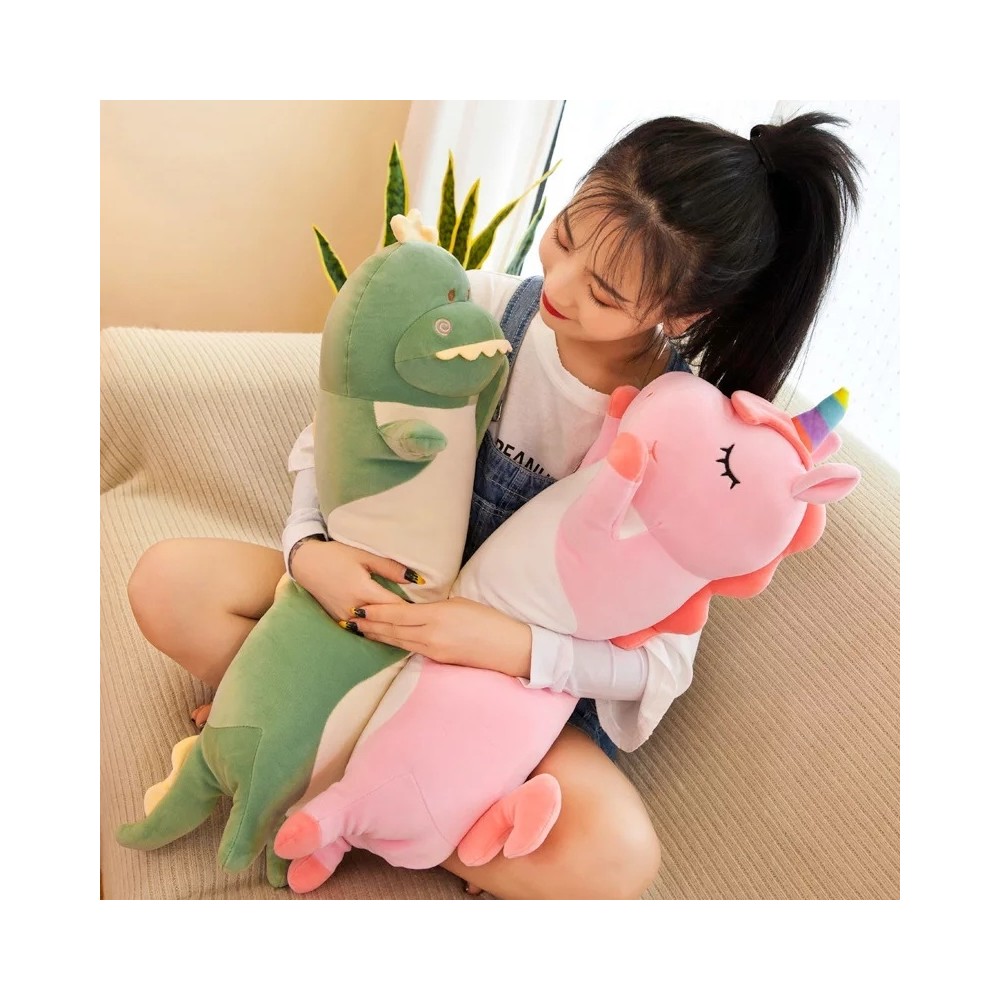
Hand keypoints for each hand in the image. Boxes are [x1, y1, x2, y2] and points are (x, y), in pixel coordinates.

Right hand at [291, 538, 412, 623]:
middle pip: (384, 620)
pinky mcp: (338, 620)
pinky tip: (387, 630)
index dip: (410, 609)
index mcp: (363, 590)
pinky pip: (360, 628)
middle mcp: (354, 608)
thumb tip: (415, 579)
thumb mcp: (365, 556)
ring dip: (389, 628)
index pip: (394, 606)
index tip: (426, 612)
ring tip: (409, 630)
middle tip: (423, 625)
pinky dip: (374, 628)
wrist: (306, 563)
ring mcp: (344, 617)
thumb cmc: (337, 556)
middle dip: (403, 622)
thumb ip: (391, 569)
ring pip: (372, 628)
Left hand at [349, 597, 531, 676]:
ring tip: (362, 631)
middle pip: (393, 629)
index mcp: (436, 616)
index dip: (376, 611)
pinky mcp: (439, 661)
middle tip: (350, 620)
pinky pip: (411, 650)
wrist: (511, 647)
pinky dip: (396, 644)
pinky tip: (388, 641)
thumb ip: (435, 608)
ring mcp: (434, 651)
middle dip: (370, 625)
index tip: (359, 607)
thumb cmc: (490, 620)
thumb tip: (419, 611)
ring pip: (399, 642)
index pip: (397, 613)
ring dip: (379, 636)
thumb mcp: (460, 605)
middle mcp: (430, 635)